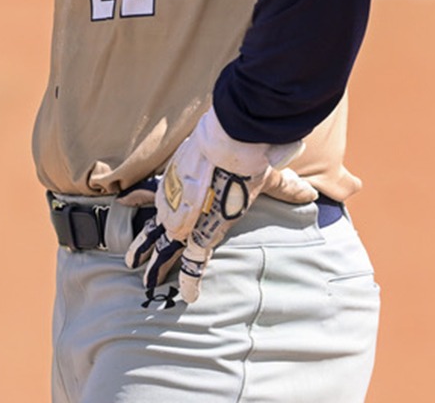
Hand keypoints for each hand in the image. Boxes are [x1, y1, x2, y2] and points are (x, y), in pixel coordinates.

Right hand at [124, 108, 315, 304]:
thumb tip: (310, 196)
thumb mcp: (271, 180)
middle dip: (157, 268)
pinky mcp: (171, 177)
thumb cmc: (251, 163)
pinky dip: (138, 200)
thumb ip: (287, 190)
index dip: (190, 280)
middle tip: (147, 284)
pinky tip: (124, 204)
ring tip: (131, 260)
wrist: (231, 136)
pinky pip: (151, 192)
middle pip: (168, 249)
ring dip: (144, 244)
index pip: (196, 260)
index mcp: (211, 226)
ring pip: (155, 226)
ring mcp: (175, 197)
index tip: (189, 297)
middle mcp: (188, 217)